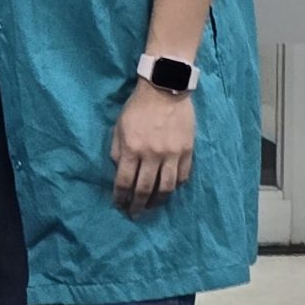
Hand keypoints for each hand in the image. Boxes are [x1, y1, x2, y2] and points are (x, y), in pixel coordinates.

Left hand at [110, 79, 195, 214]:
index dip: (120, 196)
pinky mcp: (187, 151)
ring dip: (158, 201)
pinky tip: (169, 190)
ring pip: (167, 188)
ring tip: (152, 207)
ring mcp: (172, 154)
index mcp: (132, 148)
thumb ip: (118, 150)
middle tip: (135, 214)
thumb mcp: (119, 126)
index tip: (119, 205)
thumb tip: (119, 170)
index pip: (124, 181)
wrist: (165, 90)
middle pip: (145, 189)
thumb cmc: (137, 107)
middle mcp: (152, 155)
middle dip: (138, 205)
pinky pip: (183, 176)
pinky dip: (176, 186)